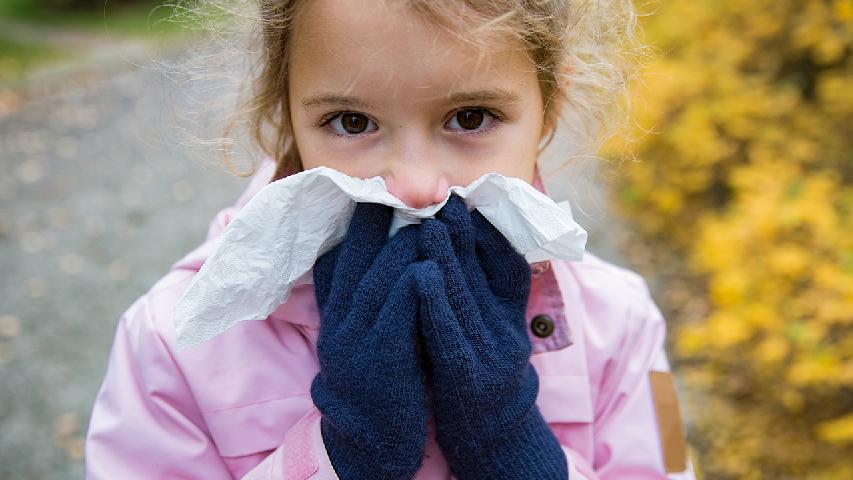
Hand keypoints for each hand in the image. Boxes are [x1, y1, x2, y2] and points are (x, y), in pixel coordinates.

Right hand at [311, 202, 428, 479]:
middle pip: (353, 257)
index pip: (338, 255)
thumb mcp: (360, 337)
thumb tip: (382, 258)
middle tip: (397, 181)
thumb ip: (366, 299)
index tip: (372, 187)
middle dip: (376, 216)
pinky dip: (411, 282)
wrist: (370, 441)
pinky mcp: (380, 358)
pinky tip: (428, 261)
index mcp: (337, 312)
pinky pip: (395, 310)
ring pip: (376, 277)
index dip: (356, 221)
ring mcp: (356, 338)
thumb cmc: (378, 379)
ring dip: (401, 241)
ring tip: (423, 210)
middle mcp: (341, 320)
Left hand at [415, 194, 567, 478]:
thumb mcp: (492, 330)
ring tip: (430, 221)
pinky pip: (450, 335)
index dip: (487, 229)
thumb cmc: (481, 373)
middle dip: (464, 231)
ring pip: (467, 297)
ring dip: (449, 257)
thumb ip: (483, 291)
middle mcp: (505, 330)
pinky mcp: (466, 377)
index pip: (507, 264)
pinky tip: (422, 275)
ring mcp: (488, 354)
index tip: (465, 197)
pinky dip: (437, 302)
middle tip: (445, 194)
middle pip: (485, 273)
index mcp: (510, 316)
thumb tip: (464, 244)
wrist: (492, 436)